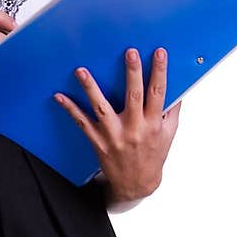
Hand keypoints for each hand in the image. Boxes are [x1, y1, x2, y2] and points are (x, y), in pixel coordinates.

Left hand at [53, 47, 181, 203]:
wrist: (136, 184)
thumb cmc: (153, 155)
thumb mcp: (168, 133)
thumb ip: (171, 110)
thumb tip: (176, 86)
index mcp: (154, 124)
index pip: (159, 93)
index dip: (160, 72)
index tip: (159, 53)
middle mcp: (135, 129)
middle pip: (134, 96)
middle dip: (132, 73)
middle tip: (130, 52)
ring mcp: (115, 136)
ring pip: (102, 108)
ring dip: (91, 89)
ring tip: (82, 71)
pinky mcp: (99, 142)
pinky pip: (82, 123)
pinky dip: (70, 109)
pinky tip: (60, 96)